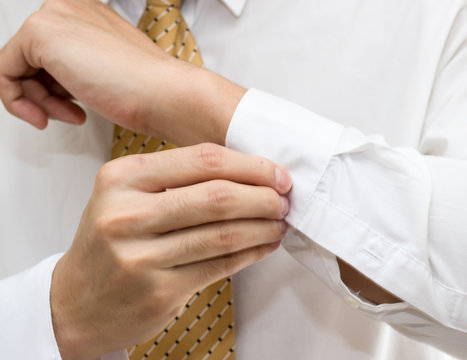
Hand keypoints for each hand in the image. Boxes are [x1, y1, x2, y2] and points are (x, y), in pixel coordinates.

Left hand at [0, 0, 243, 144]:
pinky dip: (18, 102)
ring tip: (66, 117)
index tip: (68, 107)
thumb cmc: (149, 90)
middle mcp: (71, 8)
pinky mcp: (41, 33)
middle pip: (33, 57)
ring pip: (19, 65)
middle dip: (44, 95)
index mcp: (91, 16)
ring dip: (38, 102)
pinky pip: (5, 72)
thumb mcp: (109, 74)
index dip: (55, 86)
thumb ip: (82, 68)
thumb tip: (59, 85)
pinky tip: (44, 116)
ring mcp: (56, 16)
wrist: (164, 93)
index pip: (53, 52)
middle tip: (65, 115)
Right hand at [50, 143, 291, 359]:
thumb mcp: (126, 195)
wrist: (77, 301)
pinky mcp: (159, 290)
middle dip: (263, 195)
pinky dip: (251, 252)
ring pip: (223, 233)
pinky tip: (265, 244)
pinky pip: (220, 265)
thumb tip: (245, 171)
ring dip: (263, 226)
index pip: (201, 160)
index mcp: (121, 177)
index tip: (276, 173)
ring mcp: (141, 256)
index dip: (249, 165)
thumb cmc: (109, 240)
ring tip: (280, 221)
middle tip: (284, 198)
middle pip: (217, 196)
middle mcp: (127, 214)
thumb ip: (175, 178)